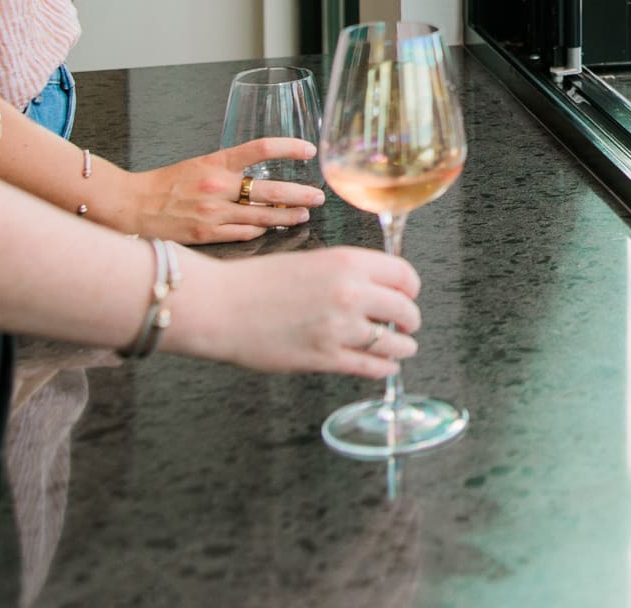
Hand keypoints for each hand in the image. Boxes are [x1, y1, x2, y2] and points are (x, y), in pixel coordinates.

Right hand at [124, 138, 323, 243]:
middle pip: (271, 189)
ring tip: (303, 214)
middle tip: (318, 196)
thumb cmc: (166, 184)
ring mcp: (213, 212)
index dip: (290, 147)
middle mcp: (217, 186)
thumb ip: (230, 169)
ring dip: (287, 216)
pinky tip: (271, 229)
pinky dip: (261, 230)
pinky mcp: (207, 234)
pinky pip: (244, 233)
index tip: (310, 150)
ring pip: (262, 216)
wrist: (132, 206)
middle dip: (300, 194)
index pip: (261, 148)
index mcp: (216, 162)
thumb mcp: (199, 164)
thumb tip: (262, 175)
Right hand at [189, 245, 421, 379]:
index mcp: (348, 262)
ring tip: (402, 348)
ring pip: (394, 343)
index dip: (409, 288)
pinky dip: (384, 369)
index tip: (407, 295)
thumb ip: (347, 273)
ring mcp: (340, 328)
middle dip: (409, 320)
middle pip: (405, 310)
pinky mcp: (325, 358)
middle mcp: (350, 293)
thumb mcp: (312, 261)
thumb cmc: (257, 282)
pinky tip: (386, 367)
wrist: (220, 306)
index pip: (404, 275)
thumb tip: (376, 289)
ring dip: (402, 348)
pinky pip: (371, 367)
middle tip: (405, 325)